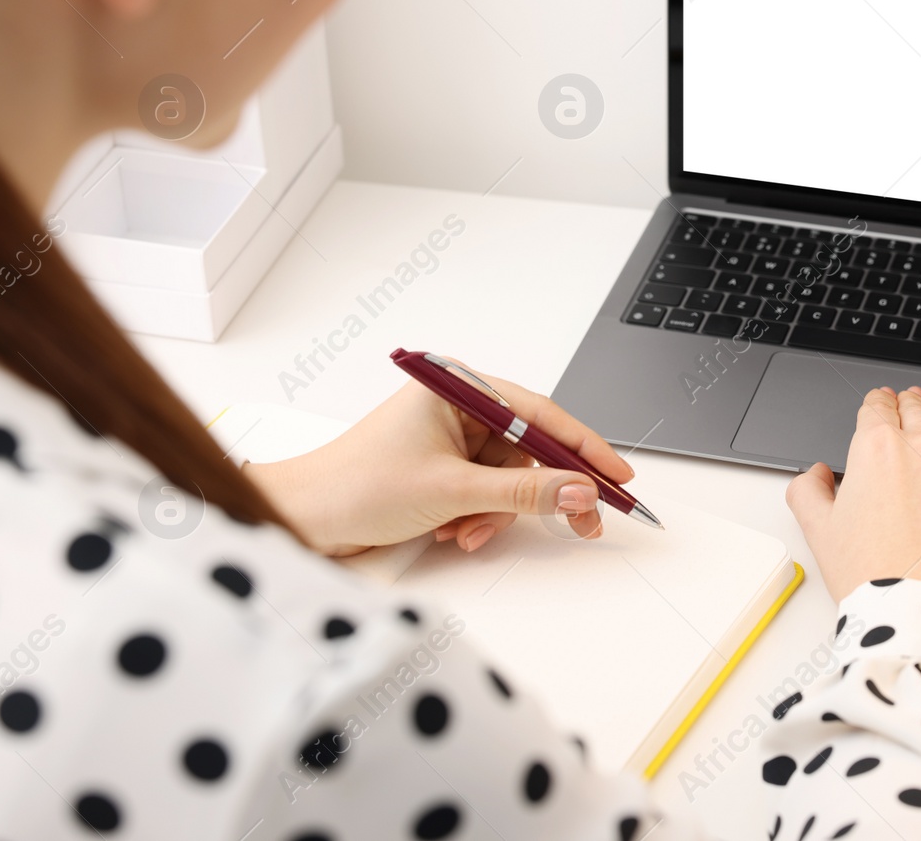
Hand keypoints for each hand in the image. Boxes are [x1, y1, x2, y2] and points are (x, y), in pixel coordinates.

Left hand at [245, 365, 634, 556]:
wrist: (302, 520)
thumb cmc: (356, 486)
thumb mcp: (452, 491)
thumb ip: (524, 493)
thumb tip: (580, 491)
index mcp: (460, 387)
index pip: (541, 414)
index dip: (584, 447)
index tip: (618, 475)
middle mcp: (459, 407)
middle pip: (531, 451)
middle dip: (545, 493)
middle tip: (584, 523)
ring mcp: (452, 440)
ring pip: (512, 481)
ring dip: (499, 514)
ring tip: (469, 532)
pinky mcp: (444, 471)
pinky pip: (489, 495)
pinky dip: (481, 518)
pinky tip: (455, 531)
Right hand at [786, 386, 920, 601]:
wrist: (919, 610)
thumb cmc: (873, 574)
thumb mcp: (819, 530)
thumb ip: (808, 491)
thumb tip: (815, 475)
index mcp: (876, 450)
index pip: (876, 409)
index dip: (876, 402)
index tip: (879, 402)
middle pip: (917, 410)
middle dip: (910, 402)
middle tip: (908, 400)